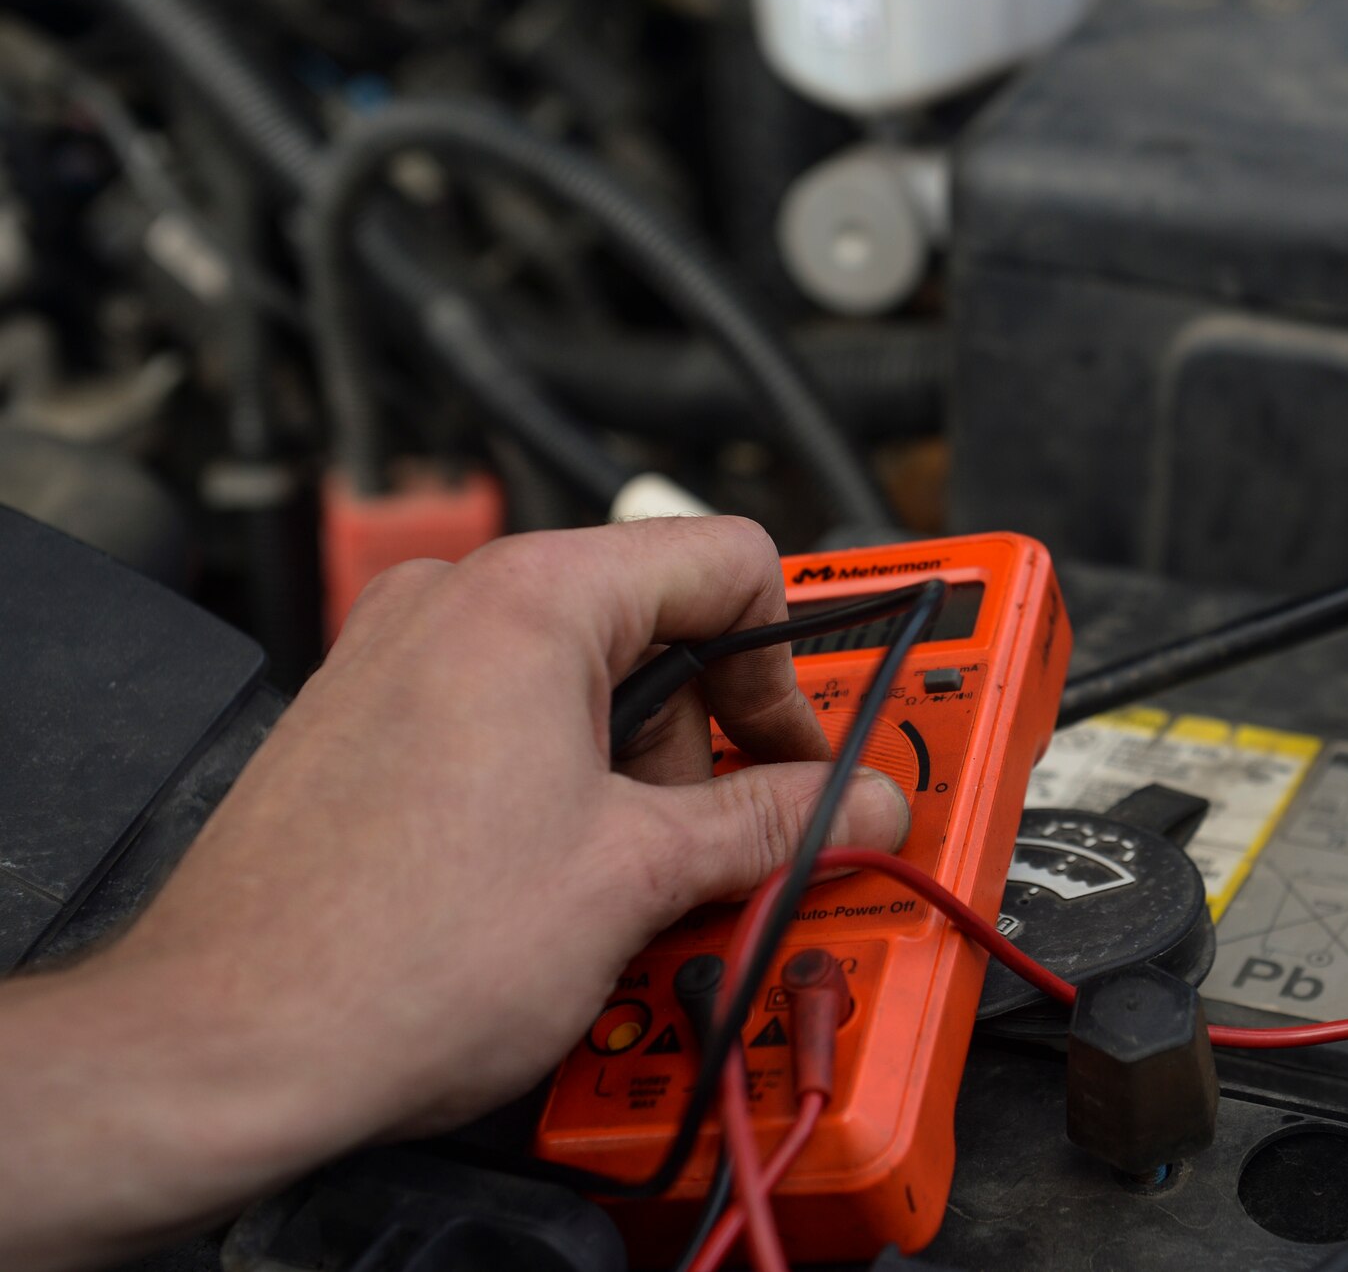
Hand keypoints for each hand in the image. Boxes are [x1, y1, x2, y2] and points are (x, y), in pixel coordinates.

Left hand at [0, 516, 909, 1268]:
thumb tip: (857, 806)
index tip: (802, 759)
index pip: (728, 562)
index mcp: (530, 597)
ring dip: (634, 778)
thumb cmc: (393, 955)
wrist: (226, 1050)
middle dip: (706, 743)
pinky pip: (506, 723)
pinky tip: (555, 884)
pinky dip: (560, 789)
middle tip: (716, 845)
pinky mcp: (365, 724)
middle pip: (656, 627)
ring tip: (619, 884)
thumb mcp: (639, 877)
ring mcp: (396, 660)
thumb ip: (776, 823)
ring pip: (581, 682)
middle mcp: (453, 603)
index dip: (789, 668)